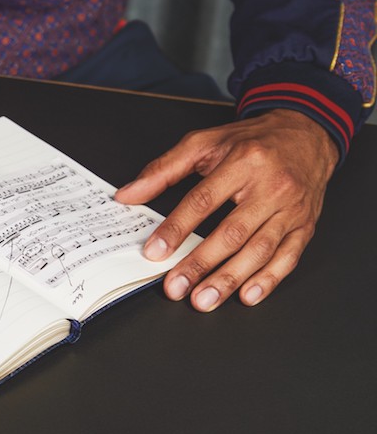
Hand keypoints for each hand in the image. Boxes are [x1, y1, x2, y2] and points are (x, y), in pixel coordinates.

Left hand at [113, 109, 338, 310]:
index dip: (177, 228)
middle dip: (201, 264)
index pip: (204, 200)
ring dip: (230, 279)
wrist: (305, 135)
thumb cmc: (252, 142)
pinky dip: (268, 280)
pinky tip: (247, 295)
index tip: (155, 252)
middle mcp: (271, 186)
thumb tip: (127, 195)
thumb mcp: (204, 143)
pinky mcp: (306, 226)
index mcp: (244, 162)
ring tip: (203, 299)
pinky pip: (289, 257)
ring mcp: (292, 209)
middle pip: (232, 232)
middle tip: (176, 287)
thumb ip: (163, 169)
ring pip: (260, 249)